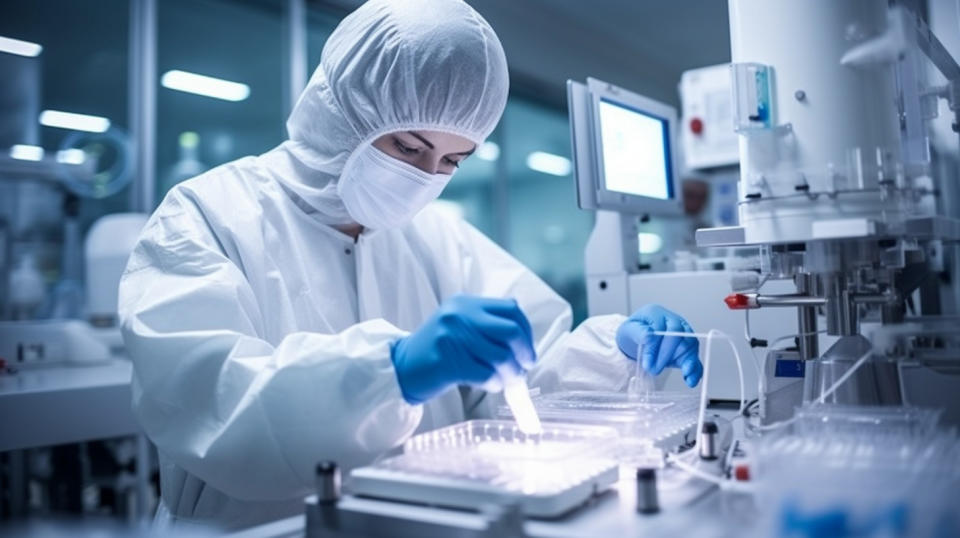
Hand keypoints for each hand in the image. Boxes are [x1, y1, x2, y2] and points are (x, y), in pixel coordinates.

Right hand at [391, 294, 535, 403]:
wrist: (401, 367)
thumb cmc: (438, 351)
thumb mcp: (460, 326)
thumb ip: (488, 328)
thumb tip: (525, 348)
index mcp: (466, 303)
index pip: (511, 309)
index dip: (526, 332)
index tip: (527, 351)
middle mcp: (459, 315)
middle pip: (511, 331)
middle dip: (524, 353)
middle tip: (523, 368)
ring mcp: (451, 337)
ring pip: (502, 356)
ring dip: (511, 374)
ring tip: (506, 380)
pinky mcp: (447, 362)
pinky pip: (486, 375)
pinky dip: (495, 383)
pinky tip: (491, 385)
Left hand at [615, 304, 701, 387]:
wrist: (635, 339)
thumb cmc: (633, 332)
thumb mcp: (628, 330)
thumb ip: (638, 332)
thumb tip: (649, 336)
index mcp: (658, 314)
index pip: (663, 328)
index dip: (656, 346)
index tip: (646, 361)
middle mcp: (674, 322)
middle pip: (679, 337)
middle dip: (667, 356)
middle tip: (654, 369)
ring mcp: (682, 335)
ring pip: (691, 346)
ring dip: (688, 362)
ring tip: (684, 374)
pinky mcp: (686, 350)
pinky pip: (694, 359)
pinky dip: (695, 370)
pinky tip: (691, 379)